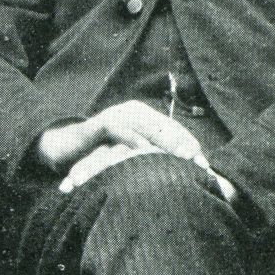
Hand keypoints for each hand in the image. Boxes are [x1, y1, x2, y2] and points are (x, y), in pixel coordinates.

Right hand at [88, 98, 208, 165]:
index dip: (188, 142)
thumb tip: (182, 165)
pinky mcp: (101, 122)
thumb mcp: (134, 150)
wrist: (71, 145)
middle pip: (163, 126)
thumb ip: (153, 153)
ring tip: (179, 156)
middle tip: (195, 159)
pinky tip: (145, 150)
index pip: (173, 127)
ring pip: (146, 127)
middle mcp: (133, 110)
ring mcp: (117, 114)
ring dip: (164, 142)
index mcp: (144, 114)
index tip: (203, 159)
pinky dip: (134, 139)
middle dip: (181, 143)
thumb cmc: (105, 150)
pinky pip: (121, 130)